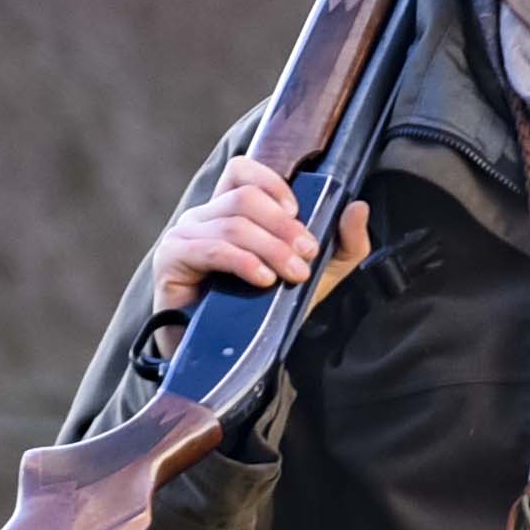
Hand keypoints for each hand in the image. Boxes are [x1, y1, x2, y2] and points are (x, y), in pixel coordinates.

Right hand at [148, 156, 369, 320]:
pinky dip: (242, 262)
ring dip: (270, 248)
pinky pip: (211, 249)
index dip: (272, 184)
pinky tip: (263, 280)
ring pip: (233, 223)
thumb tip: (357, 206)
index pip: (243, 171)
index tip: (299, 214)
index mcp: (229, 210)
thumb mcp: (318, 274)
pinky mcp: (171, 261)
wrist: (228, 359)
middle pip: (244, 197)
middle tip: (306, 254)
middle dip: (282, 226)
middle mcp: (203, 217)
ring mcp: (183, 236)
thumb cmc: (266, 310)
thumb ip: (343, 242)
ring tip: (293, 275)